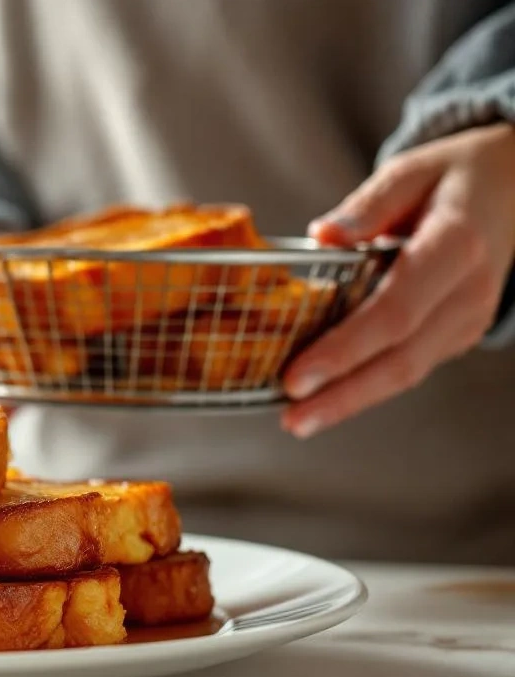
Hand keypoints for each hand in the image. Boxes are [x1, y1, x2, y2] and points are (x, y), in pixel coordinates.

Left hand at [281, 122, 514, 437]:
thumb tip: (323, 235)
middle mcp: (470, 291)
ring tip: (300, 419)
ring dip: (352, 401)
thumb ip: (367, 205)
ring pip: (409, 371)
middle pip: (402, 357)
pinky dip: (369, 384)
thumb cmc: (454, 177)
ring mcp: (470, 317)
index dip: (345, 349)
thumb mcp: (411, 171)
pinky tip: (328, 396)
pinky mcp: (462, 331)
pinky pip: (413, 365)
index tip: (297, 375)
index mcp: (457, 246)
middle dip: (343, 395)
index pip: (395, 311)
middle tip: (292, 419)